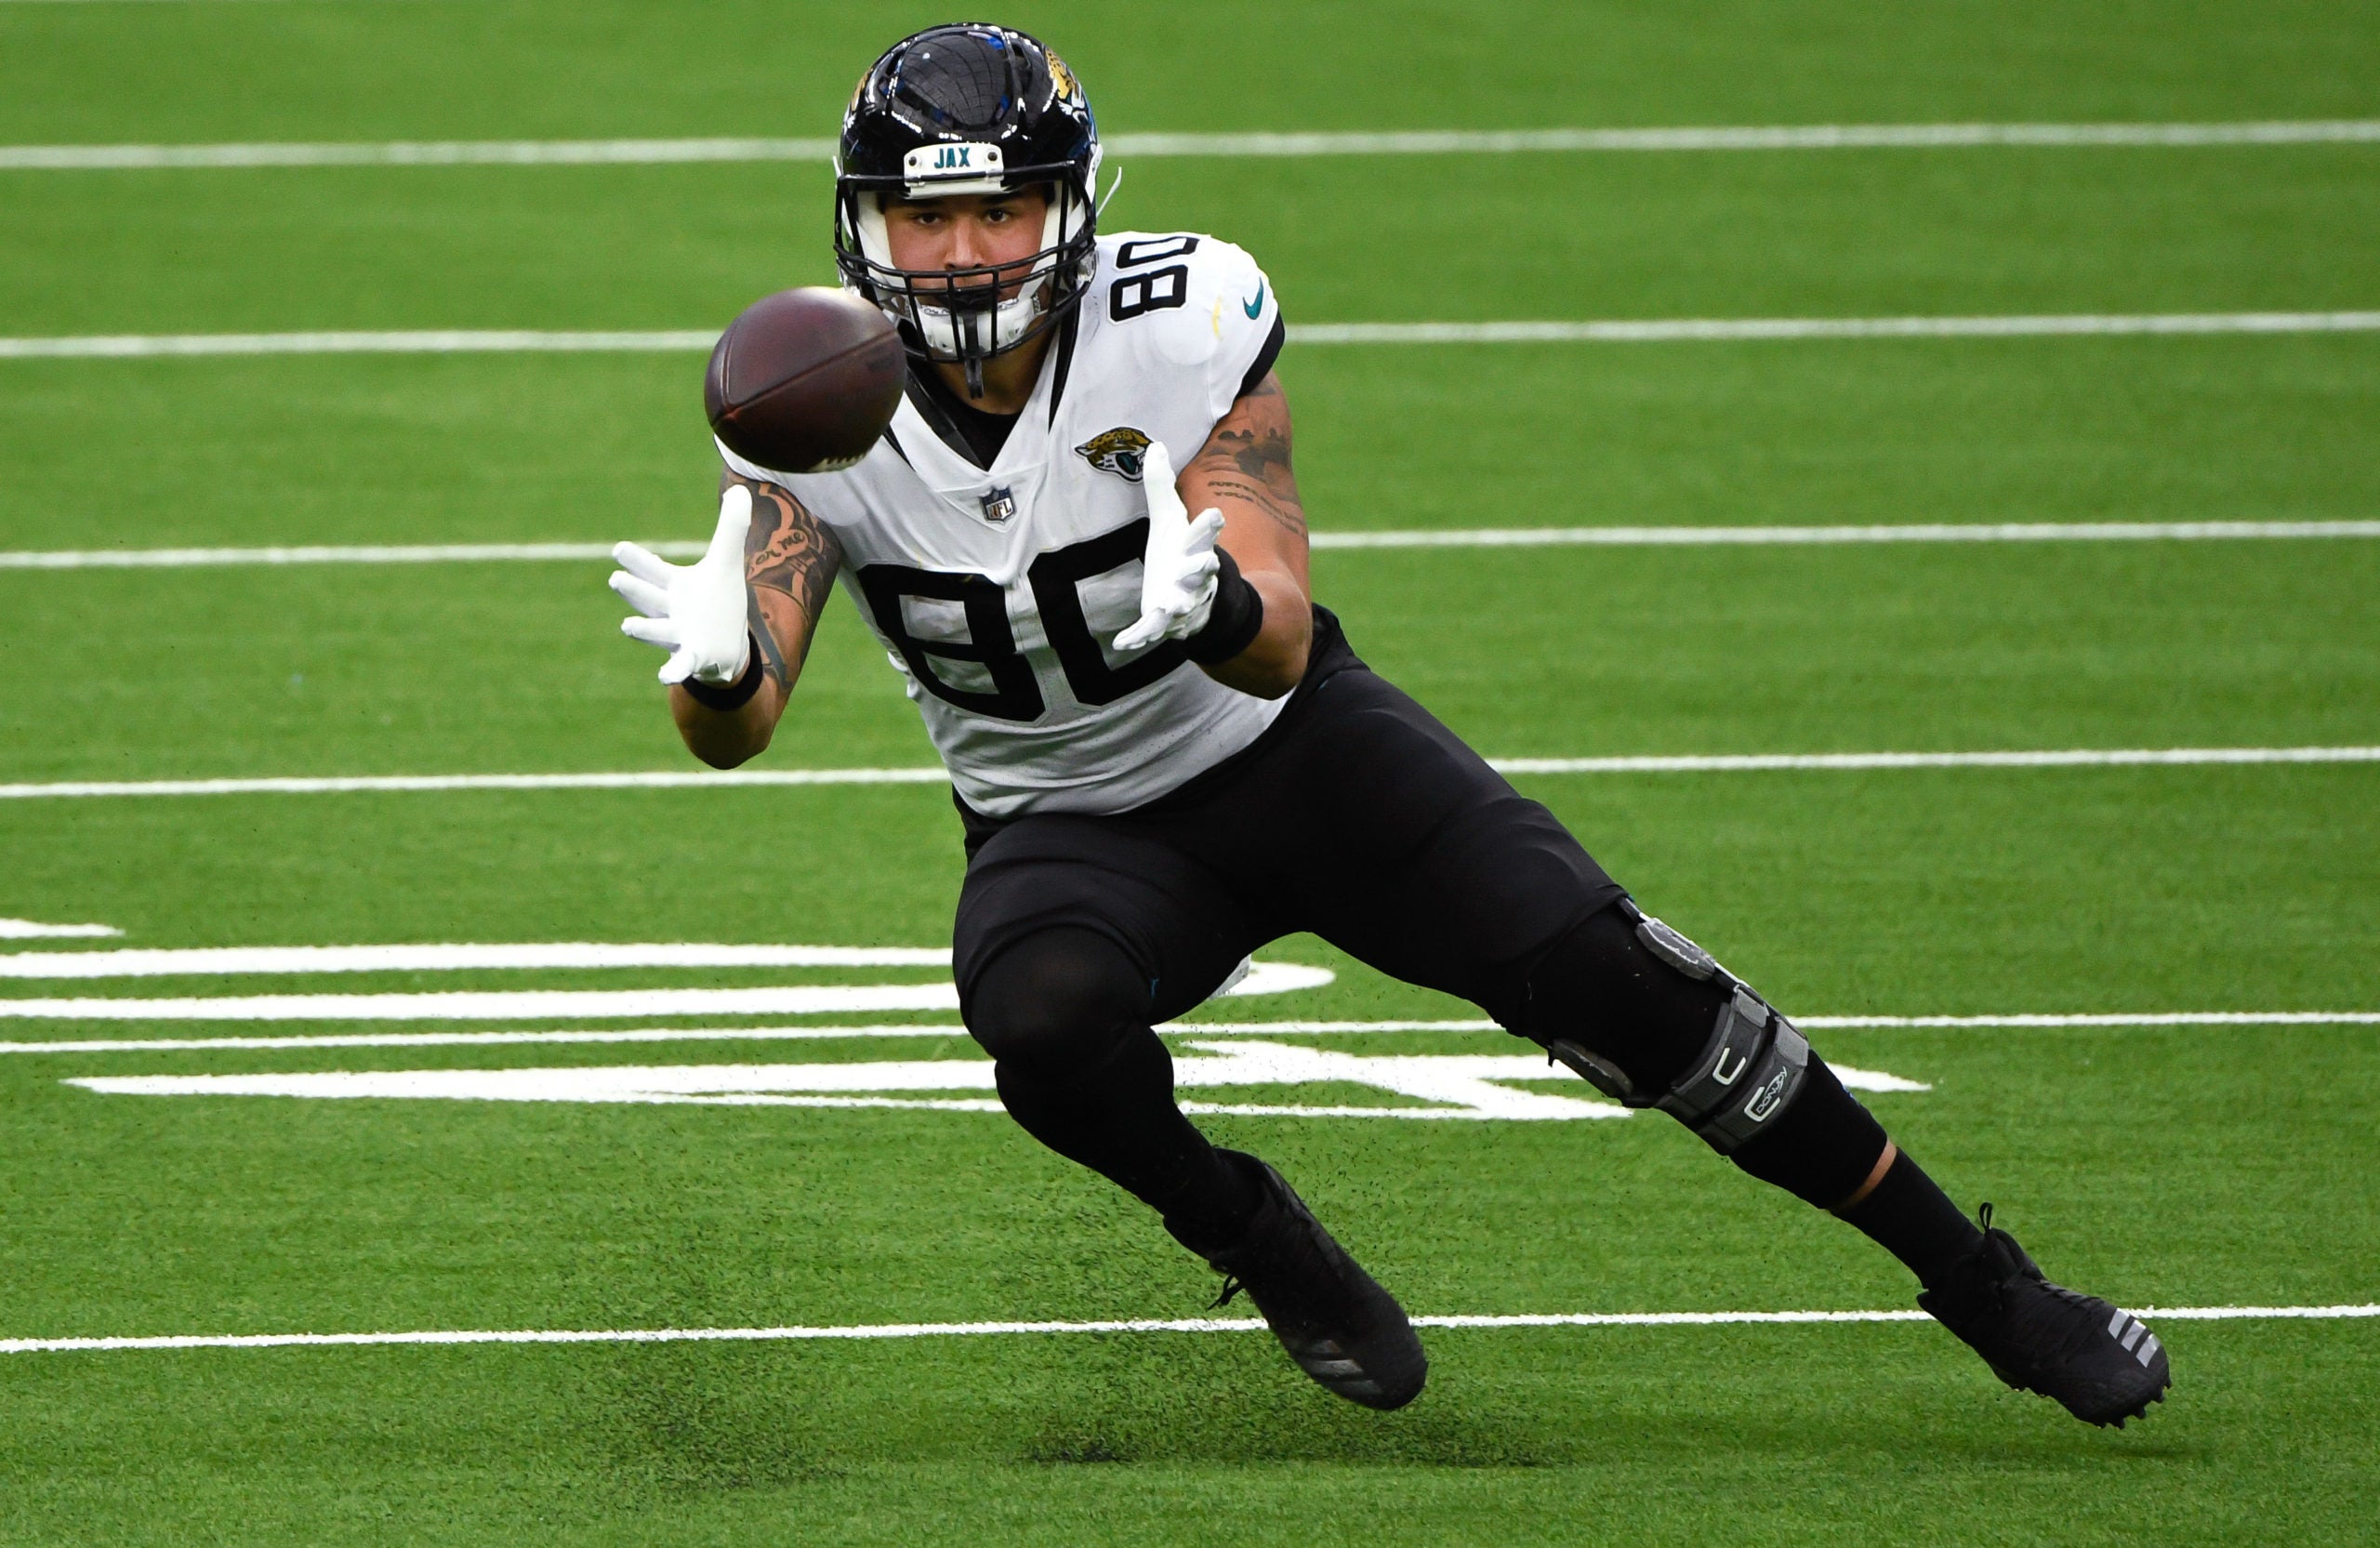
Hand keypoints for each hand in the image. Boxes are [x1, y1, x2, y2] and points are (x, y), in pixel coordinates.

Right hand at [610, 486, 753, 685]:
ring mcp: (678, 635)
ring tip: (627, 626)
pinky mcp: (693, 657)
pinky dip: (672, 670)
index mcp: (674, 586)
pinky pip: (679, 664)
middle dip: (634, 590)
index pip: (652, 570)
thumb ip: (731, 527)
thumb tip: (740, 490)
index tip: (619, 549)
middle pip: (649, 598)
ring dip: (643, 630)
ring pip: (657, 630)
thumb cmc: (717, 602)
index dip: (637, 561)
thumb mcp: (727, 562)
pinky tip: (664, 677)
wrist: (727, 645)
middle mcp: (670, 610)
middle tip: (617, 579)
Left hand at [1114, 441, 1224, 652]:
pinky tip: (1122, 643)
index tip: (1214, 514)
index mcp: (1196, 548)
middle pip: (1203, 569)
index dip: (1210, 525)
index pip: (1206, 534)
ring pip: (1183, 605)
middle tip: (1206, 564)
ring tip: (1172, 609)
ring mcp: (1182, 602)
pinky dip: (1138, 637)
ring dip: (1178, 608)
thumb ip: (1162, 486)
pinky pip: (1151, 632)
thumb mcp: (1169, 519)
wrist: (1189, 602)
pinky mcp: (1163, 624)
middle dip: (1202, 567)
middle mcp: (1194, 576)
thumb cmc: (1179, 554)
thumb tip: (1156, 444)